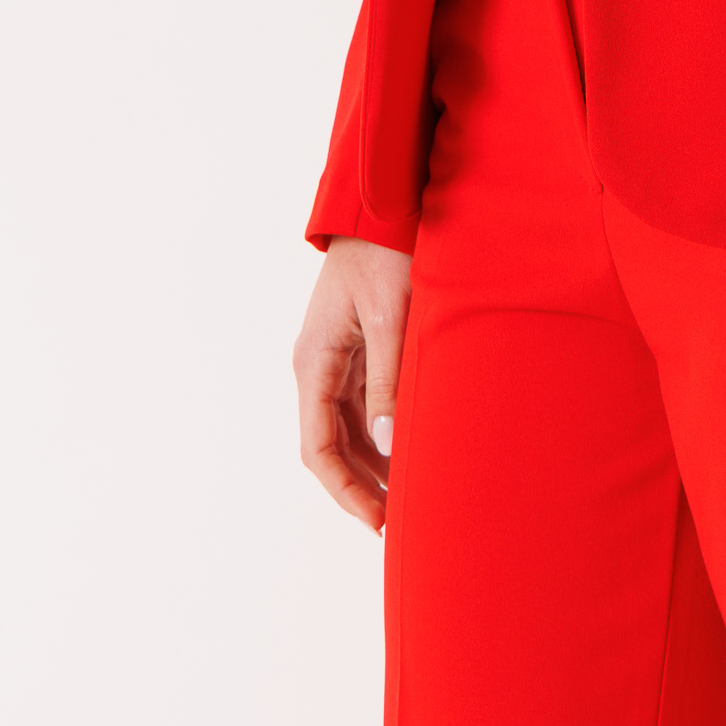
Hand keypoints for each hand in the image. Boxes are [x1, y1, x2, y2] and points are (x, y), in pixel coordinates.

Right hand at [293, 236, 413, 534]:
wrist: (384, 204)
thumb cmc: (386, 253)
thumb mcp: (390, 316)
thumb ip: (388, 380)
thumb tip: (386, 447)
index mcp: (314, 362)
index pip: (318, 448)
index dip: (345, 490)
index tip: (377, 520)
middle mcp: (318, 366)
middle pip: (331, 446)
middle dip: (361, 486)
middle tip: (401, 521)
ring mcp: (337, 359)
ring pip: (349, 430)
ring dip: (373, 464)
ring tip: (411, 496)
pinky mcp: (358, 349)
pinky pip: (365, 405)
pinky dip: (384, 434)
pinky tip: (411, 451)